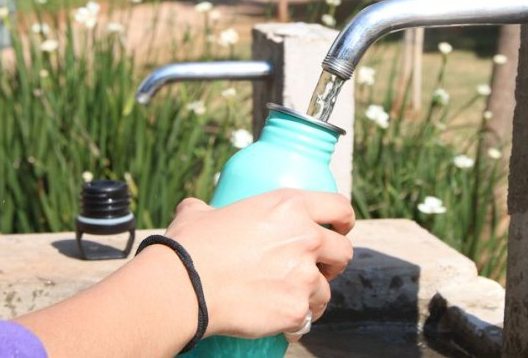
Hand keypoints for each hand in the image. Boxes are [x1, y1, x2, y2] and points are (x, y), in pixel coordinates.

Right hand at [164, 189, 354, 338]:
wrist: (183, 288)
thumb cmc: (189, 247)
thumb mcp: (200, 212)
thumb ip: (209, 208)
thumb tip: (197, 209)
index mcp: (289, 206)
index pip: (339, 207)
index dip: (344, 220)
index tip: (341, 230)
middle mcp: (305, 237)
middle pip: (343, 251)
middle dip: (334, 262)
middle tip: (316, 269)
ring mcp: (304, 275)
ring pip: (326, 290)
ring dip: (312, 295)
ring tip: (290, 299)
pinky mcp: (296, 308)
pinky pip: (307, 317)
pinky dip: (295, 320)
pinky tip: (281, 321)